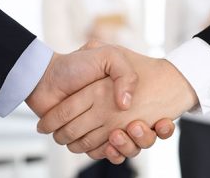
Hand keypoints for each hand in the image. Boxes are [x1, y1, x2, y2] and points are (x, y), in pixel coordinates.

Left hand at [37, 45, 197, 161]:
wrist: (46, 79)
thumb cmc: (75, 65)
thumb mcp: (108, 55)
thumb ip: (125, 73)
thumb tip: (126, 105)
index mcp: (124, 97)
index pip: (153, 116)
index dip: (163, 126)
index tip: (163, 123)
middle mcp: (117, 114)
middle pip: (141, 137)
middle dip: (145, 137)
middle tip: (137, 127)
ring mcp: (103, 128)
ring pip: (126, 148)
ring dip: (128, 146)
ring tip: (119, 135)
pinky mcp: (89, 140)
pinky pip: (105, 153)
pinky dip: (110, 154)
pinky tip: (110, 146)